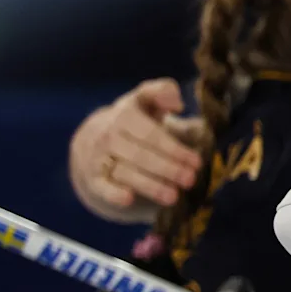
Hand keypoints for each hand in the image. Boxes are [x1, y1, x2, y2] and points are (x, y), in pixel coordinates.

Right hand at [71, 79, 204, 212]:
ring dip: (150, 185)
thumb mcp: (145, 101)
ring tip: (174, 196)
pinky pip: (102, 187)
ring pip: (125, 173)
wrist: (94, 139)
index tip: (196, 161)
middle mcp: (108, 136)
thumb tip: (178, 102)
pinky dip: (113, 193)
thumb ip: (162, 92)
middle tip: (191, 179)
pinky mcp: (93, 179)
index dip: (174, 149)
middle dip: (168, 169)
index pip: (151, 135)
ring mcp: (98, 158)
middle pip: (141, 156)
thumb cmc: (133, 120)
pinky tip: (128, 198)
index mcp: (124, 116)